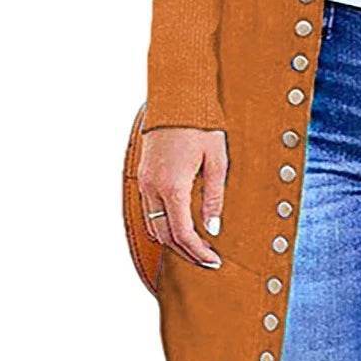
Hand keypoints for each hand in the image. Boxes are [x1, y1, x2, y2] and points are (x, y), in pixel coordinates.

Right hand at [138, 127, 226, 268]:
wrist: (176, 99)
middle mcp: (153, 188)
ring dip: (173, 242)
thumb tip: (212, 228)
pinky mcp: (143, 177)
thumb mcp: (217, 160)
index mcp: (173, 186)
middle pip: (165, 236)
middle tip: (207, 260)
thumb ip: (214, 197)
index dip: (198, 251)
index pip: (183, 233)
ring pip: (154, 226)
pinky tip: (178, 228)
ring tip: (196, 248)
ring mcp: (145, 183)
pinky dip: (163, 226)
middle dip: (186, 253)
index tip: (213, 260)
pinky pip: (149, 212)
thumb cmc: (200, 126)